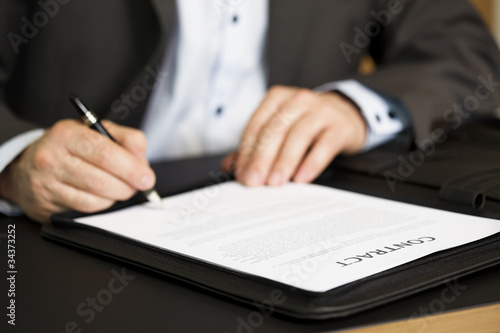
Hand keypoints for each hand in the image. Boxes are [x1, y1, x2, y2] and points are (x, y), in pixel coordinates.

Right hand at [0, 120, 155, 222]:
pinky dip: (102, 205)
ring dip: (116, 196)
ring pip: (96, 198)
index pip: (106, 152)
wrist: (28, 166)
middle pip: (102, 179)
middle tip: (138, 185)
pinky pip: (85, 209)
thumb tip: (142, 160)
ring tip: (120, 188)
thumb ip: (125, 140)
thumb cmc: (69, 148)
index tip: (146, 177)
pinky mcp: (46, 205)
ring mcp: (46, 183)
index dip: (131, 167)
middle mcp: (52, 157)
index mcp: (67, 134)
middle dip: (128, 185)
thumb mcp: (96, 132)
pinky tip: (103, 196)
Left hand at [224, 86, 365, 185]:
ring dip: (284, 162)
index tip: (241, 173)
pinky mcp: (339, 126)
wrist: (346, 115)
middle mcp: (298, 100)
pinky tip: (302, 178)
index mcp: (277, 99)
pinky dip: (311, 163)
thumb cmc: (307, 124)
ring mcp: (321, 111)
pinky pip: (324, 146)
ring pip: (298, 136)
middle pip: (275, 130)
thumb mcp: (281, 128)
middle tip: (254, 181)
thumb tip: (231, 167)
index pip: (256, 125)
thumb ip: (255, 146)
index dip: (246, 151)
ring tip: (276, 182)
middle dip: (261, 159)